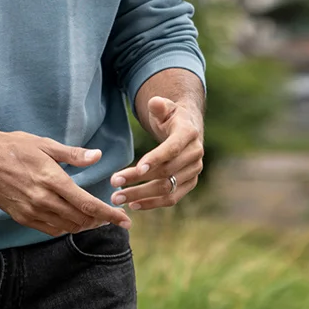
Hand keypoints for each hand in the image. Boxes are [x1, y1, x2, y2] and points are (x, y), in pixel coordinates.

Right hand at [0, 129, 131, 236]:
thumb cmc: (14, 146)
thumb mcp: (44, 145)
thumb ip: (72, 154)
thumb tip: (97, 156)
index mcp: (51, 179)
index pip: (87, 204)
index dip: (109, 214)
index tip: (125, 220)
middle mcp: (42, 199)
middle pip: (80, 219)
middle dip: (99, 221)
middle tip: (110, 216)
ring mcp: (31, 210)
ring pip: (66, 227)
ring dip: (83, 225)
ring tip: (92, 218)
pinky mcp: (21, 217)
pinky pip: (50, 229)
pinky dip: (64, 227)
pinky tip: (69, 219)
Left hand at [109, 96, 203, 210]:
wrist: (187, 128)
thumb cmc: (170, 116)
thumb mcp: (165, 106)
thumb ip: (159, 105)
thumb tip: (155, 103)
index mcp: (189, 133)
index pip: (172, 149)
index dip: (156, 159)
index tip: (137, 169)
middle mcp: (195, 154)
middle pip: (166, 172)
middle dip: (139, 179)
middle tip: (114, 183)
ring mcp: (194, 172)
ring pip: (167, 189)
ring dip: (141, 195)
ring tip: (117, 198)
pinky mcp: (189, 184)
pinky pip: (171, 199)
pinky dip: (152, 203)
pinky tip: (133, 205)